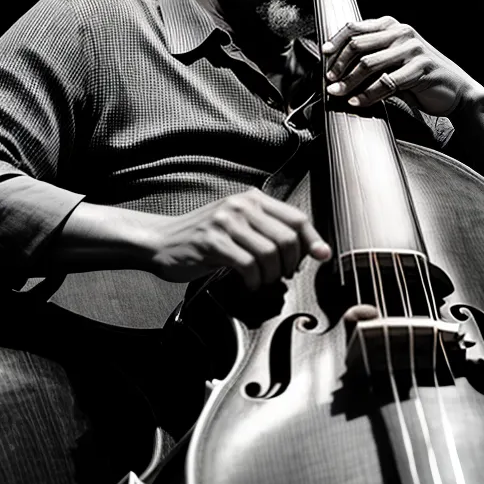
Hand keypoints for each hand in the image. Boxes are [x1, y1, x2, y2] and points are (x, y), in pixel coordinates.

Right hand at [147, 188, 330, 290]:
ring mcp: (225, 223)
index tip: (322, 256)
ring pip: (269, 253)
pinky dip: (253, 281)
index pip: (296, 217)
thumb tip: (312, 249)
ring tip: (262, 281)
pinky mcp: (213, 242)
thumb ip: (270, 233)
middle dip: (291, 264)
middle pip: (286, 238)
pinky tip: (247, 284)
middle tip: (283, 275)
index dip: (313, 240)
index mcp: (250, 199)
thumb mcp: (237, 225)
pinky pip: (248, 266)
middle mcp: (239, 206)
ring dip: (271, 275)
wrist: (161, 241)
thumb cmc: (201, 237)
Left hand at [321, 16, 483, 115]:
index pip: (355, 28)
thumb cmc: (418, 76)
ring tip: (337, 93)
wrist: (455, 89)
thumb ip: (371, 56)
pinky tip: (357, 102)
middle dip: (339, 65)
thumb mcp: (392, 60)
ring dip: (349, 81)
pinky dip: (368, 95)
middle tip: (328, 81)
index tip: (323, 56)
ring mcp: (412, 49)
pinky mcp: (420, 68)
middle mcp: (401, 33)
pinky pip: (386, 82)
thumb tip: (335, 66)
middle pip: (358, 45)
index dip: (336, 42)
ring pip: (369, 64)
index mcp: (392, 26)